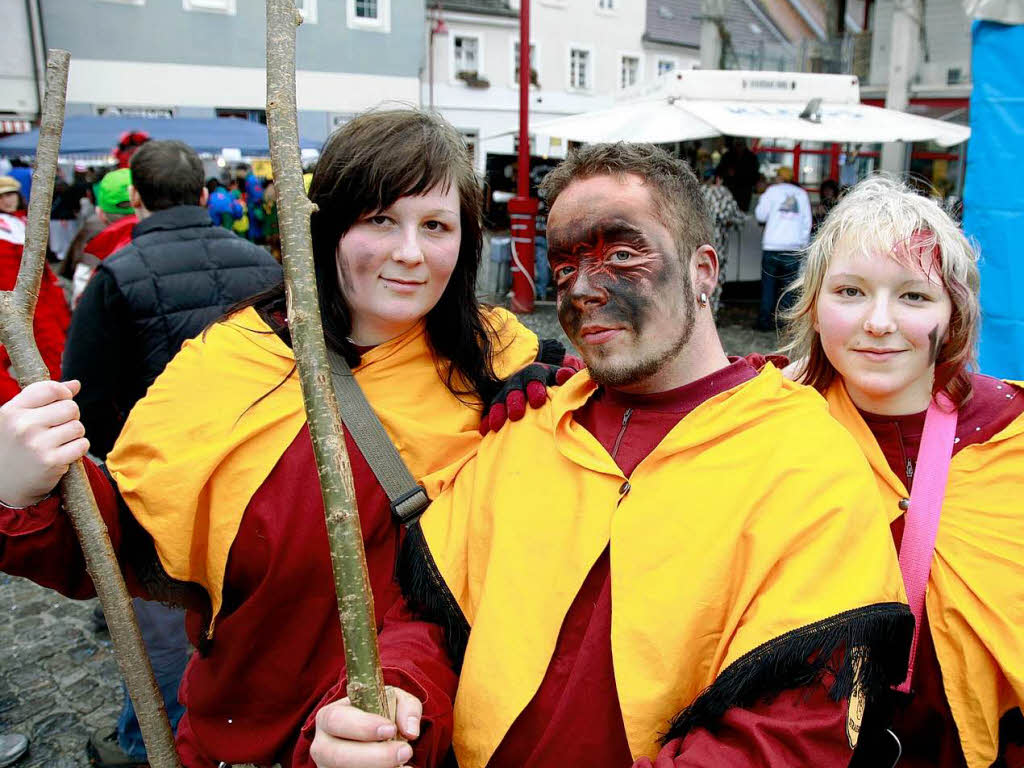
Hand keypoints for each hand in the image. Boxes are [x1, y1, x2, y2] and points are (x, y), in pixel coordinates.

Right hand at [0, 380, 87, 507]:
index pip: (50, 389)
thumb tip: (76, 384)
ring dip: (74, 435)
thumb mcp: (19, 417)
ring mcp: (37, 444)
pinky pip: (82, 445)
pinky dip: (78, 449)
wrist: (6, 483)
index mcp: (12, 411)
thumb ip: (45, 397)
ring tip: (58, 442)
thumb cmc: (15, 445)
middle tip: (57, 429)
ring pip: (78, 426)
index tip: (60, 403)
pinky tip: (63, 454)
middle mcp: (23, 426)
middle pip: (70, 407)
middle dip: (70, 417)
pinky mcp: (51, 461)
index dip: (63, 394)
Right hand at [310, 686, 421, 767]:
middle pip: (337, 755)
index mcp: (329, 717)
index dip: (362, 726)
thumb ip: (407, 708)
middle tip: (404, 751)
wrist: (378, 738)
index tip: (390, 729)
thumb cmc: (382, 715)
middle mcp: (323, 745)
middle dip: (374, 756)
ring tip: (404, 763)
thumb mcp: (395, 701)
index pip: (336, 720)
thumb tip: (410, 731)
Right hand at [480, 355, 583, 434]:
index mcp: (537, 373)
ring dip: (498, 413)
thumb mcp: (566, 377)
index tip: (538, 402)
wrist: (549, 387)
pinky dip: (487, 422)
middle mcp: (520, 381)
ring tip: (497, 427)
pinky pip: (491, 413)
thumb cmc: (561, 385)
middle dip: (514, 401)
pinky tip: (485, 432)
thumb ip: (568, 375)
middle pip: (514, 389)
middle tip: (516, 415)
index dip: (535, 388)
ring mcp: (507, 393)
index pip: (534, 377)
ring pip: (500, 400)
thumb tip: (563, 374)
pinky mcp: (500, 406)